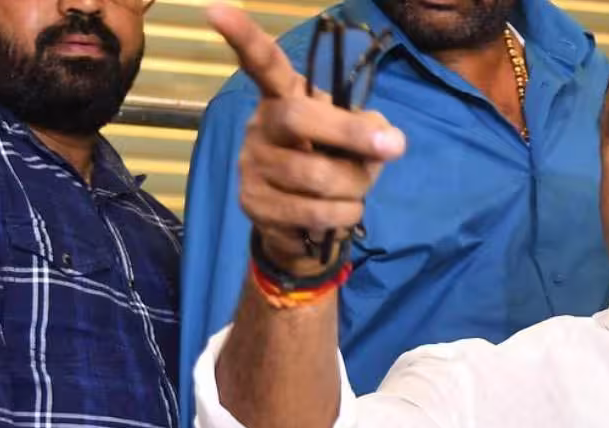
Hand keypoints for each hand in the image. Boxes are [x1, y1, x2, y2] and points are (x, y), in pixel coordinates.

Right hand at [206, 4, 405, 276]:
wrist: (302, 224)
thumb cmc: (331, 164)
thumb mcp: (356, 139)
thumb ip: (370, 129)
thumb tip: (387, 140)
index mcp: (283, 98)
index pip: (263, 64)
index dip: (244, 38)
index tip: (216, 10)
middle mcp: (261, 127)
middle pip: (297, 118)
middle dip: (350, 133)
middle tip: (391, 148)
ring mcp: (252, 166)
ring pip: (314, 175)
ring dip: (355, 186)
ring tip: (357, 191)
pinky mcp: (255, 205)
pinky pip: (313, 212)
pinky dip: (345, 215)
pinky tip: (344, 212)